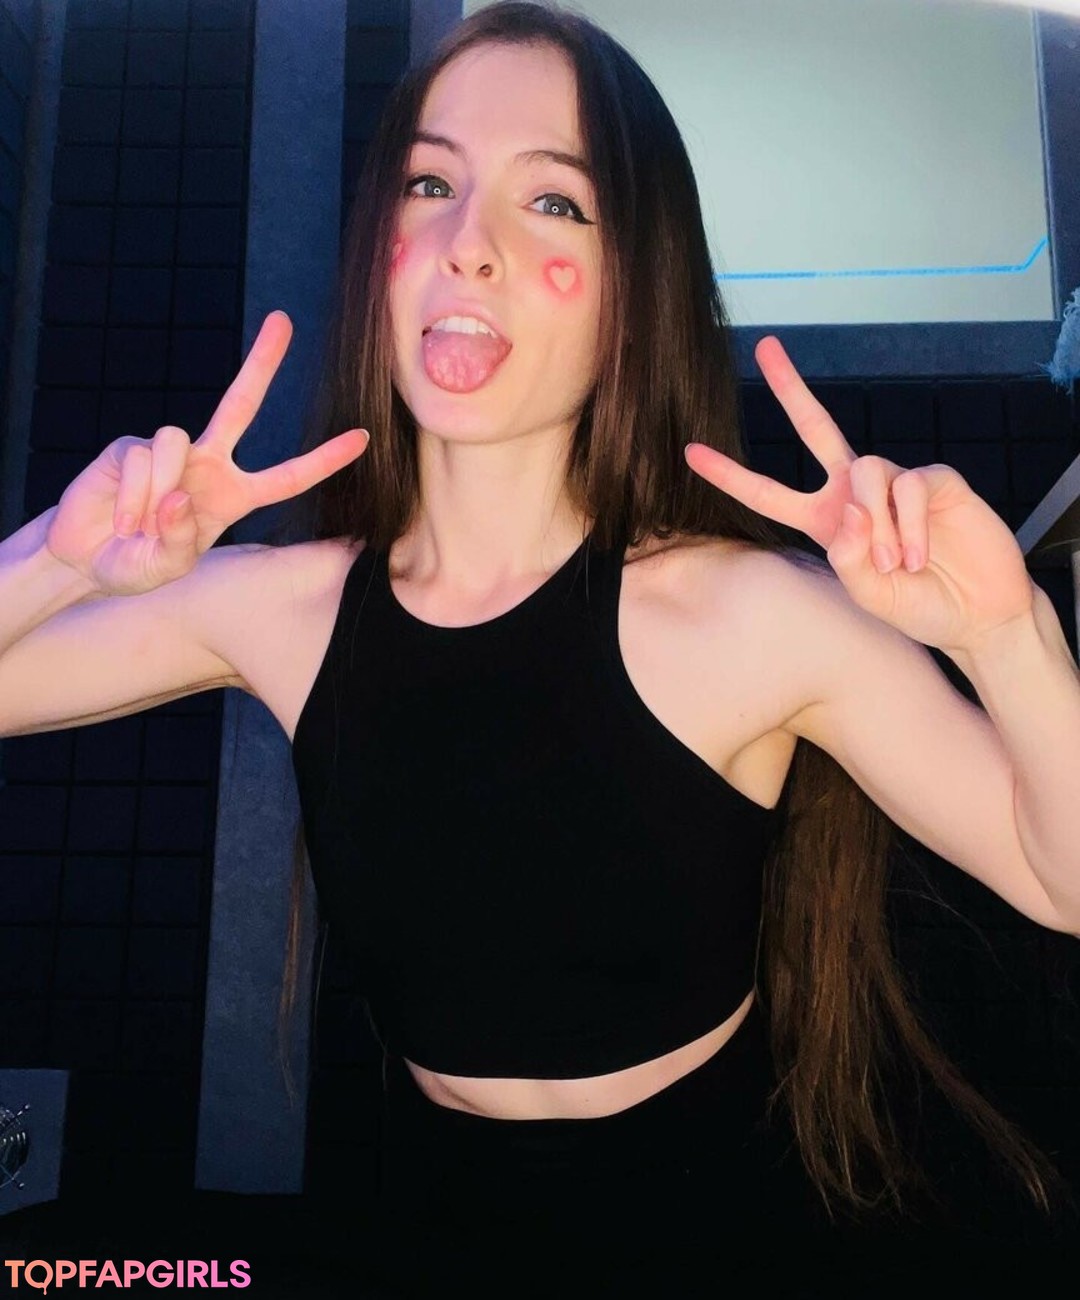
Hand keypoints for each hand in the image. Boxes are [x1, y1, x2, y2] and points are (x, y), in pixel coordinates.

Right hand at [46, 311, 368, 596]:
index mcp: (232, 496)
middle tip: (283, 321)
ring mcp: (169, 451)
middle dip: (261, 362)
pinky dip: (133, 493)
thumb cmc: (134, 565)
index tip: (362, 438)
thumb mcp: (166, 567)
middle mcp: (207, 464)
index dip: (323, 460)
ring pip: (176, 441)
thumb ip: (179, 542)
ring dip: (157, 491)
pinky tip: (120, 516)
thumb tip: (178, 497)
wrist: (84, 557)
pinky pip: (142, 456)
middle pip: (240, 404)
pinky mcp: (130, 446)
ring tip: (136, 528)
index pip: (287, 477)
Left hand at [684, 335, 1033, 654]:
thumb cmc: (918, 606)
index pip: (769, 493)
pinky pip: (908, 486)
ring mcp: (895, 481)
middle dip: (790, 388)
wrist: (977, 613)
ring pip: (867, 471)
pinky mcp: (934, 479)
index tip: (691, 451)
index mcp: (826, 520)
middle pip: (816, 427)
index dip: (731, 475)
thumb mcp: (869, 597)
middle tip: (765, 347)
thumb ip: (847, 560)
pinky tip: (919, 555)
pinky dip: (909, 525)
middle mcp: (856, 492)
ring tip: (894, 565)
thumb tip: (849, 512)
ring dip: (877, 524)